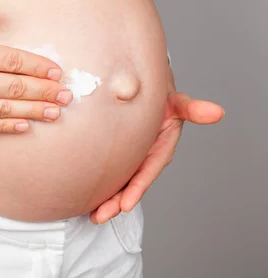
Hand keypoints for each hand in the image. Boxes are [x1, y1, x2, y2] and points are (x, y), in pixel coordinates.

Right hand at [0, 0, 72, 132]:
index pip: (11, 61)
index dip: (38, 67)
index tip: (57, 72)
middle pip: (13, 88)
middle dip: (44, 92)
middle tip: (67, 96)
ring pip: (2, 110)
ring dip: (32, 112)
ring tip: (55, 113)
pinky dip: (5, 126)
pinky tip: (23, 126)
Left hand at [89, 70, 224, 223]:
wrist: (146, 88)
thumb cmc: (163, 96)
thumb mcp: (178, 102)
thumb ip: (193, 109)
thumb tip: (217, 112)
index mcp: (160, 148)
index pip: (147, 171)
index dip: (136, 188)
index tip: (124, 205)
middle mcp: (146, 156)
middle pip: (130, 183)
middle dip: (116, 202)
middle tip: (101, 216)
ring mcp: (132, 157)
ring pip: (118, 181)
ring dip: (107, 200)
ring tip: (94, 215)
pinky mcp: (119, 154)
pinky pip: (109, 171)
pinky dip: (100, 184)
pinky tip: (88, 197)